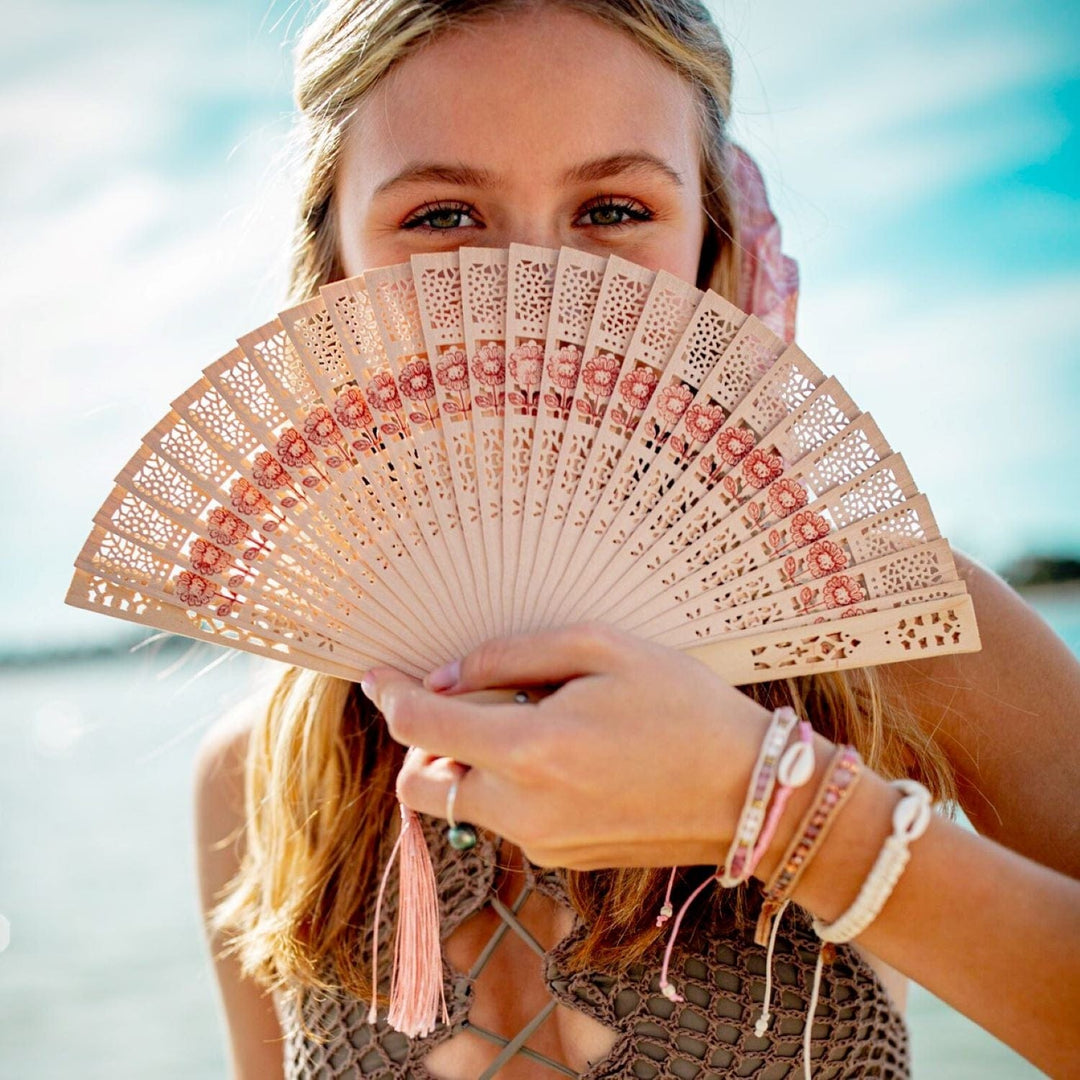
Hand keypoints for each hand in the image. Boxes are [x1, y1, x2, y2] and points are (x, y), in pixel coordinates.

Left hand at [359, 623, 772, 870]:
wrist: (749, 792)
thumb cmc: (682, 706)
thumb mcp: (602, 649)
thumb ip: (512, 657)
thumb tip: (449, 676)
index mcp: (531, 750)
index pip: (421, 730)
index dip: (390, 696)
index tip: (378, 676)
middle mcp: (523, 809)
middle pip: (421, 785)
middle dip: (425, 743)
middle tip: (469, 701)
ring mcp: (541, 842)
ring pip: (462, 804)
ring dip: (468, 763)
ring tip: (531, 721)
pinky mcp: (560, 858)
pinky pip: (504, 818)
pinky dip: (505, 784)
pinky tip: (562, 754)